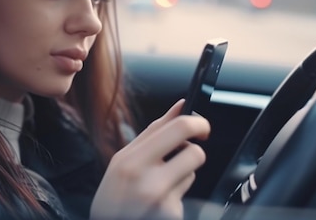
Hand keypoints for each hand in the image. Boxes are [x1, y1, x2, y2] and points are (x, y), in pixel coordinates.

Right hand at [90, 99, 210, 219]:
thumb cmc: (114, 197)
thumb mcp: (122, 163)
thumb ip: (151, 135)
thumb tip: (181, 106)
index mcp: (128, 159)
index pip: (171, 128)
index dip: (195, 120)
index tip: (200, 122)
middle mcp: (144, 178)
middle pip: (193, 151)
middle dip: (200, 144)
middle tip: (202, 137)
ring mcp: (160, 199)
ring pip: (192, 172)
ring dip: (184, 174)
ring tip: (164, 183)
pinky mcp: (170, 214)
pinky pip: (185, 196)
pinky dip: (176, 197)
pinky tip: (160, 204)